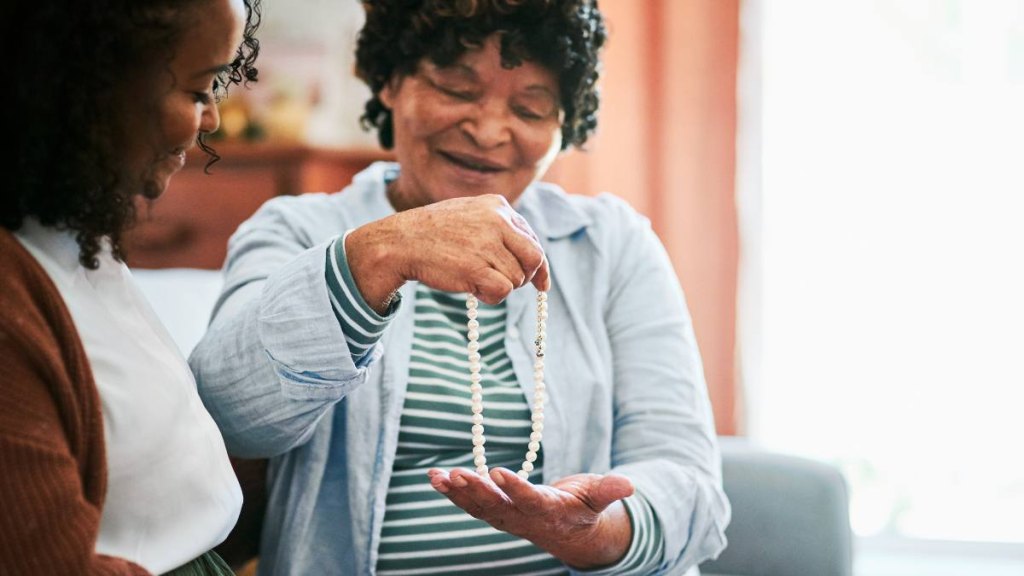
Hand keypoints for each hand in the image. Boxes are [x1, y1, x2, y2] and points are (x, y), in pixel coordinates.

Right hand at [347, 195, 549, 312]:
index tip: (541, 283)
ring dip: (500, 286)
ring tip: (475, 280)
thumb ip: (498, 229)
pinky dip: (491, 296)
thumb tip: (531, 258)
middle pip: (534, 258)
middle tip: (506, 284)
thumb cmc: (434, 233)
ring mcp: (487, 244)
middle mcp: (497, 221)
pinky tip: (474, 289)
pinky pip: (503, 291)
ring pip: (517, 278)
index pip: (532, 238)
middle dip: (526, 276)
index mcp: (497, 205)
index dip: (538, 264)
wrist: (400, 242)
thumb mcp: (469, 216)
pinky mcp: (477, 268)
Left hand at [427, 466, 634, 569]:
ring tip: (438, 477)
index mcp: (550, 512)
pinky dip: (452, 492)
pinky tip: (434, 478)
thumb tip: (630, 484)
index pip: (530, 501)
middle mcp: (524, 519)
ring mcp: (507, 519)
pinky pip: (470, 505)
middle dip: (476, 492)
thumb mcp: (597, 498)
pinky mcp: (495, 513)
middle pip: (498, 507)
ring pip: (479, 508)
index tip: (498, 471)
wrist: (570, 534)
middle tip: (458, 474)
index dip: (514, 488)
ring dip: (457, 493)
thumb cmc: (584, 508)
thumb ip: (608, 490)